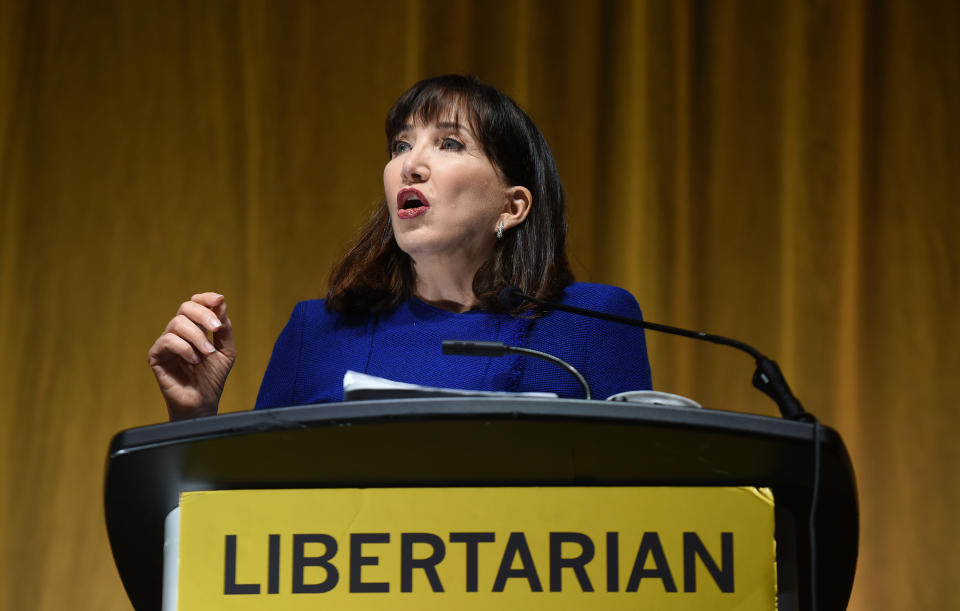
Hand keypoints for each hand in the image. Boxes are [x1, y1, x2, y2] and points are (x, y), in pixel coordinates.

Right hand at [147, 292, 235, 419]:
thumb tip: (220, 303)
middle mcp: (178, 332)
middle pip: (185, 308)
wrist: (202, 401)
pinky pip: (168, 340)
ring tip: (207, 353)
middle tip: (216, 328)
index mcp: (194, 328)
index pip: (195, 304)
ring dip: (197, 336)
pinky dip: (184, 348)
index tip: (219, 300)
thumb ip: (224, 328)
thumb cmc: (213, 377)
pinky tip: (193, 360)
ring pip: (177, 323)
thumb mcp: (226, 350)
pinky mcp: (156, 355)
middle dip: (203, 315)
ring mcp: (166, 343)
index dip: (206, 298)